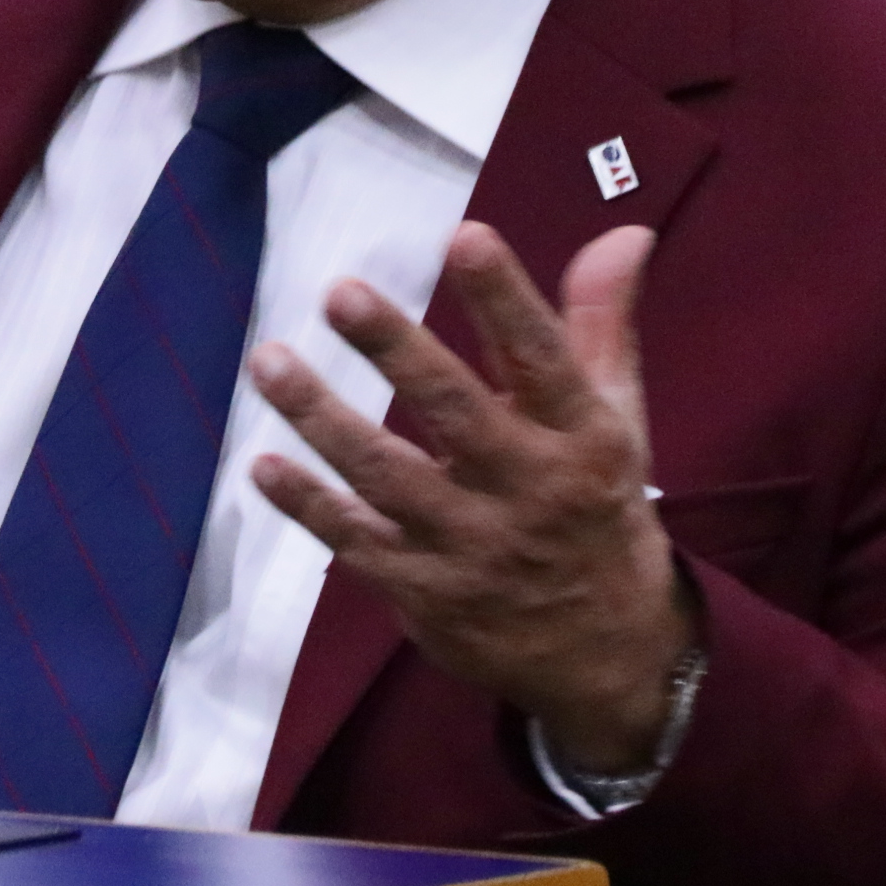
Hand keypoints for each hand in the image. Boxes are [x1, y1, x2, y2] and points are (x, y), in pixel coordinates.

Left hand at [249, 221, 687, 773]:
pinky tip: (263, 464)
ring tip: (269, 359)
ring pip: (387, 475)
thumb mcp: (616, 417)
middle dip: (398, 351)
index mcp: (581, 437)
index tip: (465, 237)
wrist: (607, 655)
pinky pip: (356, 542)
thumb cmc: (597, 506)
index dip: (505, 300)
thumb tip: (622, 231)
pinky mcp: (424, 591)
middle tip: (342, 293)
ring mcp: (469, 545)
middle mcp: (526, 489)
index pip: (544, 358)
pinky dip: (308, 505)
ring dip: (323, 418)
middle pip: (456, 413)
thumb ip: (603, 321)